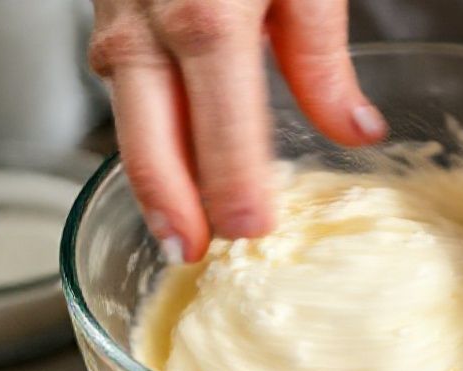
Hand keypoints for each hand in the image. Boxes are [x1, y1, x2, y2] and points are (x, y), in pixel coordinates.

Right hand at [89, 0, 386, 261]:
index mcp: (209, 16)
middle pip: (150, 136)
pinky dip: (139, 129)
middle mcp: (149, 22)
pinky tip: (162, 157)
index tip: (251, 230)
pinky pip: (119, 82)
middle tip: (192, 253)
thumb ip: (321, 56)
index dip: (233, 185)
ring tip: (175, 226)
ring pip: (125, 115)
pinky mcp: (108, 9)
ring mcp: (118, 15)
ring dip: (148, 176)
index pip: (219, 128)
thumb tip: (355, 131)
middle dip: (171, 202)